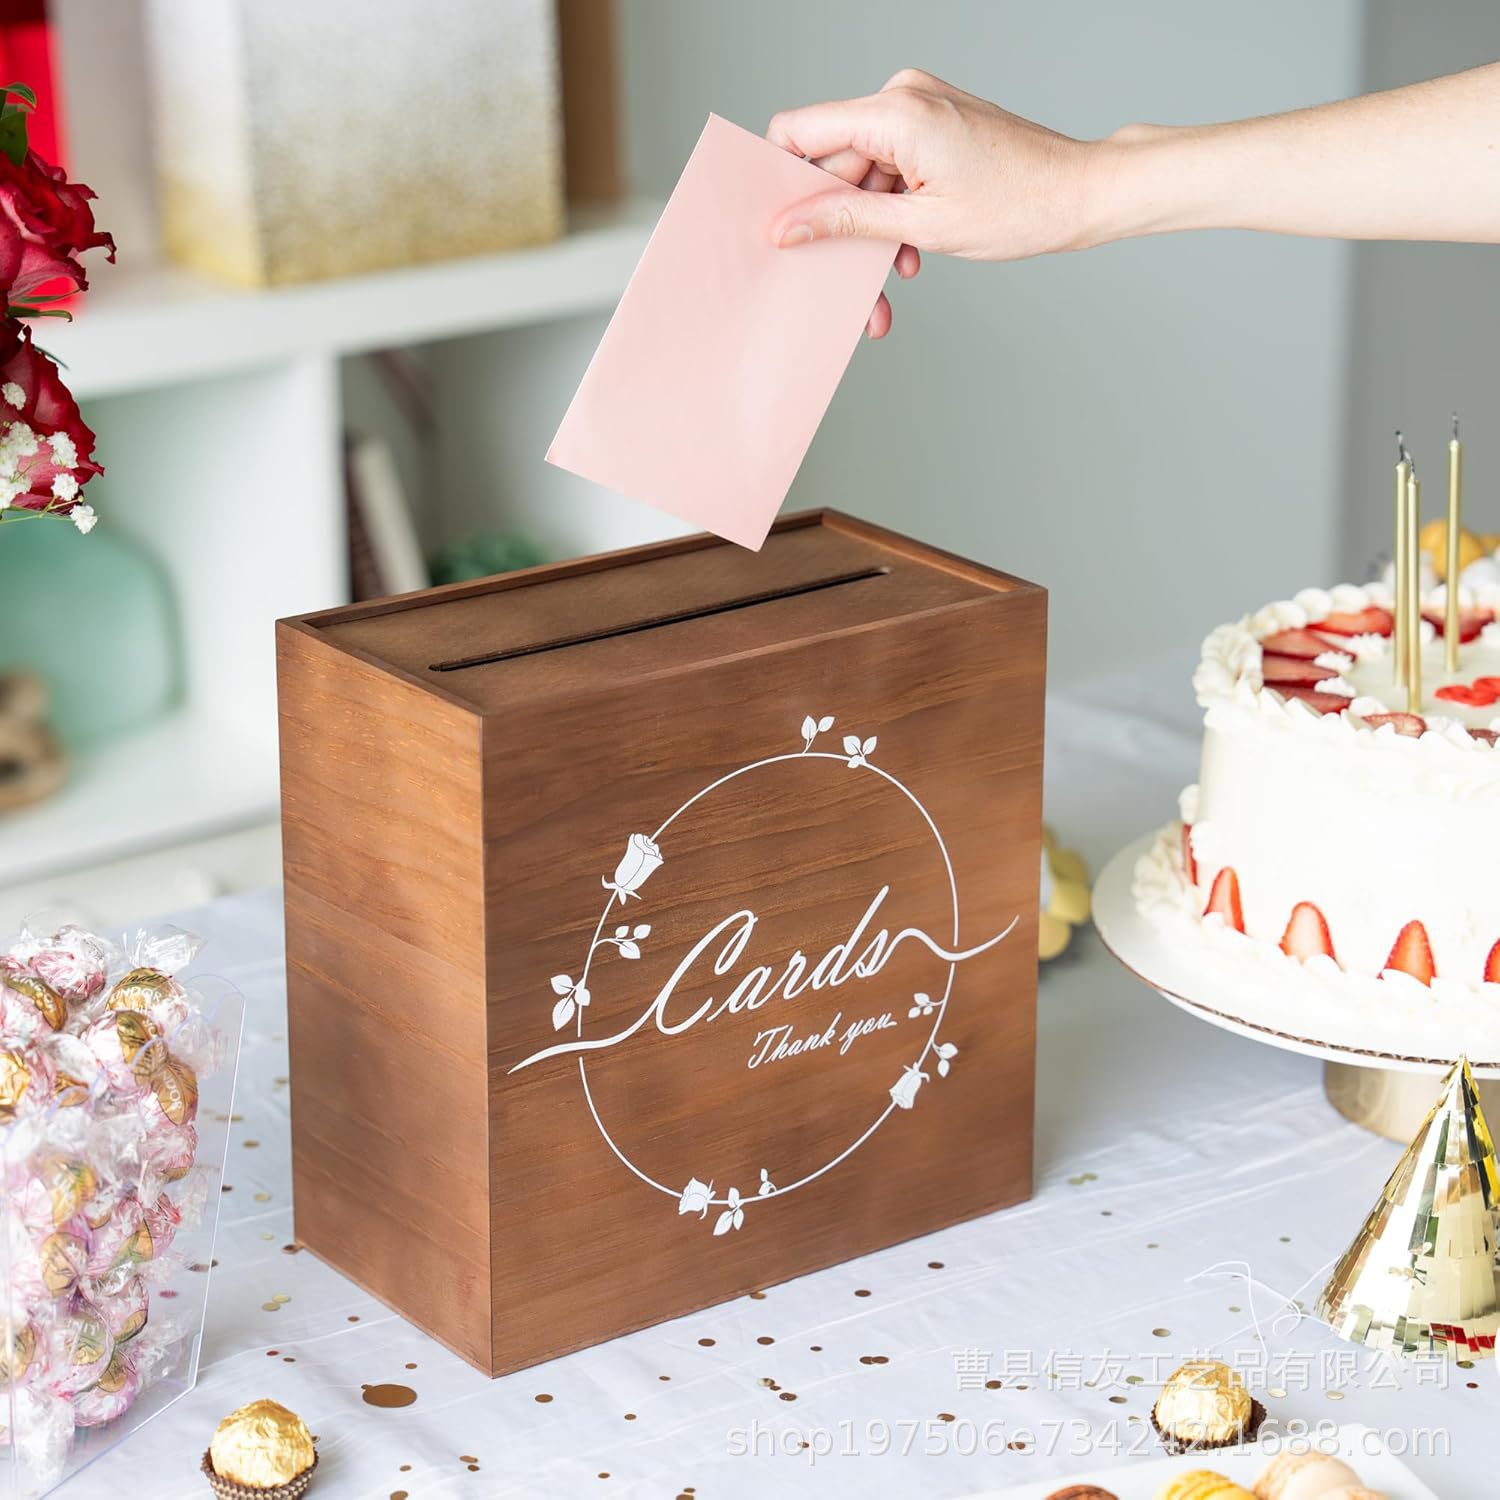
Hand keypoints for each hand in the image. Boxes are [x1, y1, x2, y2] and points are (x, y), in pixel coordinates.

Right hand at [768, 69, 1106, 336]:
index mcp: (895, 112)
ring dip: (869, 233)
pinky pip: (890, 173)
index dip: (780, 180)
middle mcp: (902, 99)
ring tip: (887, 284)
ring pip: (863, 178)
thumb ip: (847, 221)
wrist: (1081, 194)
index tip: (778, 227)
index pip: (800, 130)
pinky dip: (893, 215)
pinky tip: (910, 253)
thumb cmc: (1020, 206)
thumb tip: (789, 227)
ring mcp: (919, 111)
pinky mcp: (933, 128)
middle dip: (835, 227)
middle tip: (843, 286)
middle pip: (833, 164)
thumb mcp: (922, 226)